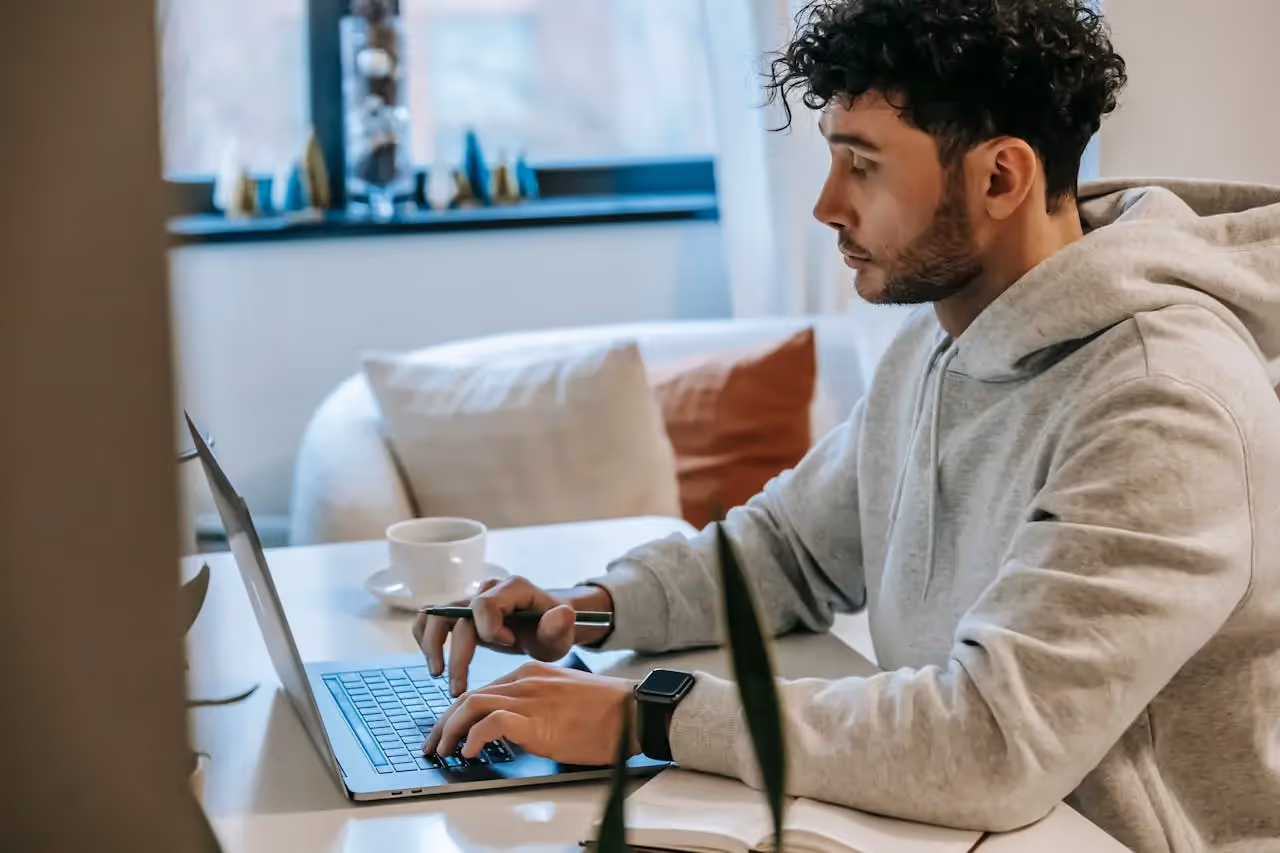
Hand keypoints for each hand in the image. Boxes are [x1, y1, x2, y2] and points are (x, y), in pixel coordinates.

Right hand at [412, 576, 610, 695]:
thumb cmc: (553, 631)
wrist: (546, 627)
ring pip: (436, 615)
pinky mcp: (460, 614)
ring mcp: (471, 600)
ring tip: (438, 674)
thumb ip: (560, 627)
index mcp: (513, 588)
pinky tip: (434, 663)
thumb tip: (563, 613)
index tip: (510, 646)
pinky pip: (431, 619)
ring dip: (431, 645)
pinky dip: (425, 638)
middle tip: (458, 689)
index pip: (485, 605)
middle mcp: (487, 590)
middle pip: (457, 616)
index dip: (490, 630)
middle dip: (457, 656)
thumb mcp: (561, 634)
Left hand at [424, 661, 639, 765]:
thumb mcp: (562, 698)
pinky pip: (492, 723)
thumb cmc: (605, 711)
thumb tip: (510, 730)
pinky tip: (469, 751)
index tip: (446, 733)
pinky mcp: (537, 719)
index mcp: (530, 672)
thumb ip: (535, 705)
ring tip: (444, 751)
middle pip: (468, 696)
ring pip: (472, 705)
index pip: (481, 690)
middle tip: (434, 745)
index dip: (456, 713)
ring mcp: (530, 698)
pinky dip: (474, 736)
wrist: (633, 711)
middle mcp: (525, 680)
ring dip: (450, 730)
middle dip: (443, 723)